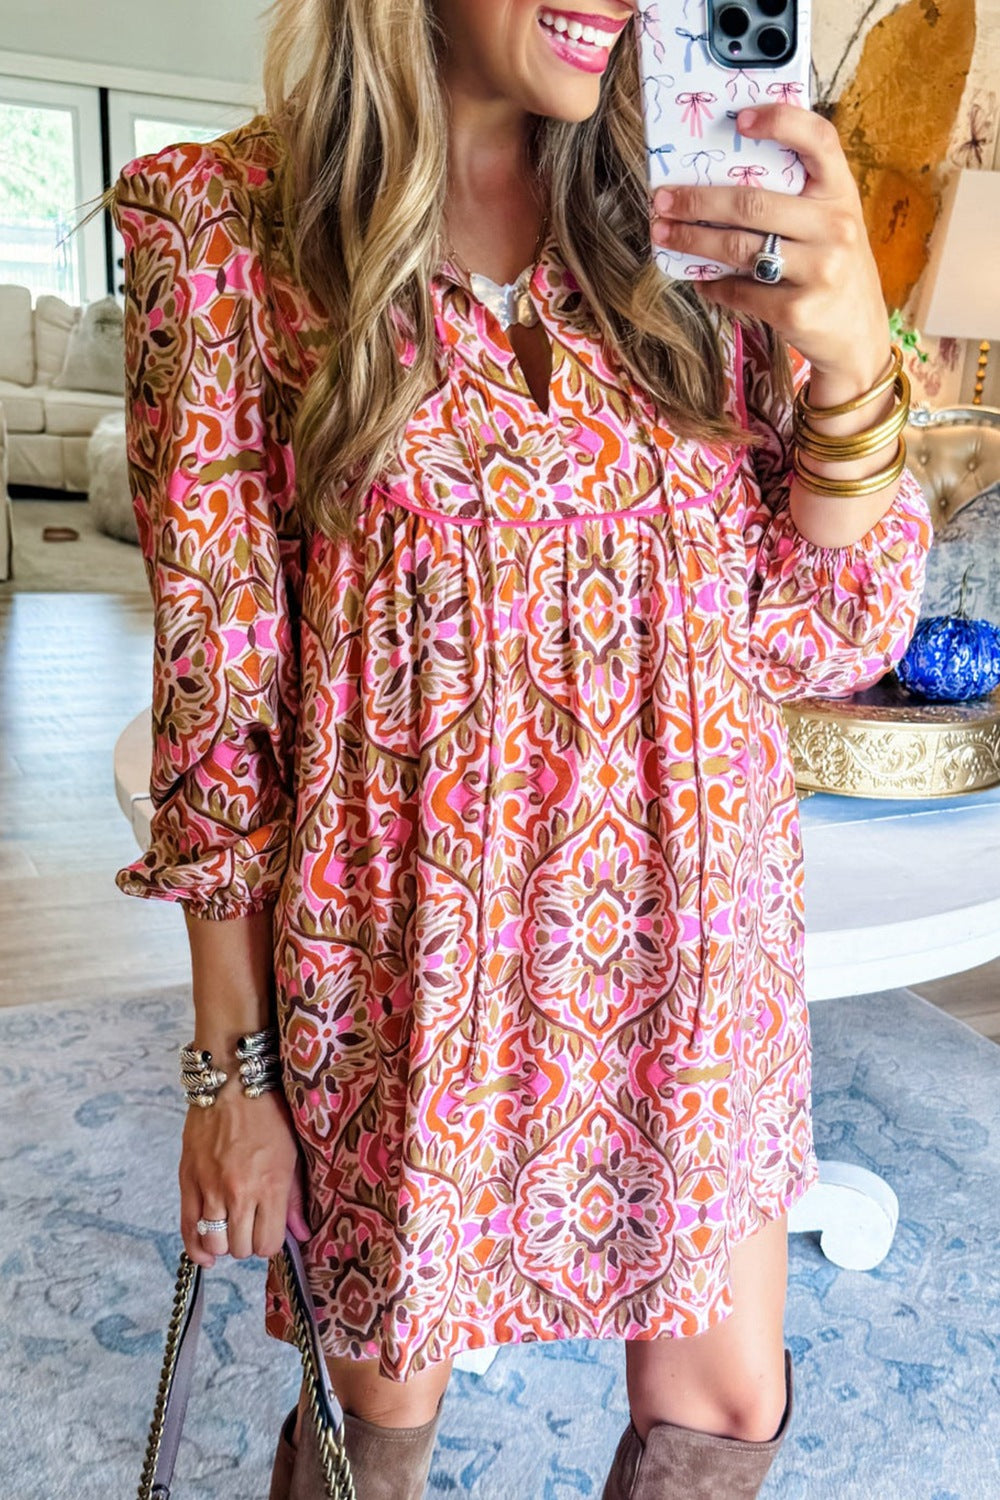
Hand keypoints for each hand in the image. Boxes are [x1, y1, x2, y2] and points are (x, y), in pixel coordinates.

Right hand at [179, 1085, 310, 1268]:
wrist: (232, 1081)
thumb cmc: (269, 1112)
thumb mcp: (292, 1152)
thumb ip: (296, 1198)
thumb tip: (302, 1235)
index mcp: (270, 1185)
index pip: (268, 1245)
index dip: (270, 1242)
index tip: (270, 1228)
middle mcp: (239, 1193)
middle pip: (240, 1248)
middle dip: (248, 1242)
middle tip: (251, 1223)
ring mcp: (209, 1188)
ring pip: (214, 1243)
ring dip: (224, 1241)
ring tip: (231, 1226)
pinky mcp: (187, 1180)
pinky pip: (187, 1228)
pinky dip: (196, 1246)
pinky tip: (207, 1252)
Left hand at [650, 102, 891, 402]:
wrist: (859, 337)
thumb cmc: (832, 268)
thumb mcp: (829, 224)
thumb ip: (796, 198)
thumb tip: (721, 174)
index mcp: (841, 193)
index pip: (820, 140)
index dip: (781, 121)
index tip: (739, 119)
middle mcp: (835, 226)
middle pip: (752, 202)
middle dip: (697, 200)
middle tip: (663, 200)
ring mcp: (819, 270)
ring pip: (738, 247)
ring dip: (692, 240)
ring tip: (664, 234)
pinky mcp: (797, 310)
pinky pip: (739, 291)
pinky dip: (712, 285)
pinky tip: (700, 279)